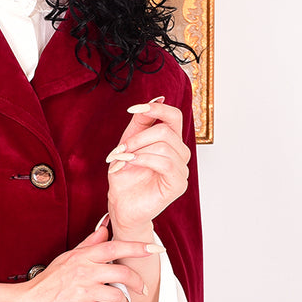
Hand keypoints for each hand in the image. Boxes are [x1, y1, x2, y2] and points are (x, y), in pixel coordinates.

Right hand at [0, 224, 164, 301]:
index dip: (137, 246)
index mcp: (81, 258)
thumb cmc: (45, 285)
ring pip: (119, 295)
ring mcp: (83, 292)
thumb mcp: (66, 259)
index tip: (154, 248)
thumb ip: (88, 245)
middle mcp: (83, 272)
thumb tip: (104, 229)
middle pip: (122, 272)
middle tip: (142, 288)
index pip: (113, 246)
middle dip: (137, 282)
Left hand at [106, 97, 189, 235]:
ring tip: (122, 160)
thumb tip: (158, 97)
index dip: (156, 108)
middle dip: (137, 137)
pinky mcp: (178, 184)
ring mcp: (182, 170)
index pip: (174, 116)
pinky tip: (129, 164)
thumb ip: (142, 121)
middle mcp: (180, 154)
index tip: (132, 109)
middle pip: (166, 130)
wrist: (120, 204)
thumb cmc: (125, 176)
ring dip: (137, 150)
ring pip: (165, 145)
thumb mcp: (129, 142)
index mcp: (171, 142)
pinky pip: (165, 162)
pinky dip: (143, 160)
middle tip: (119, 150)